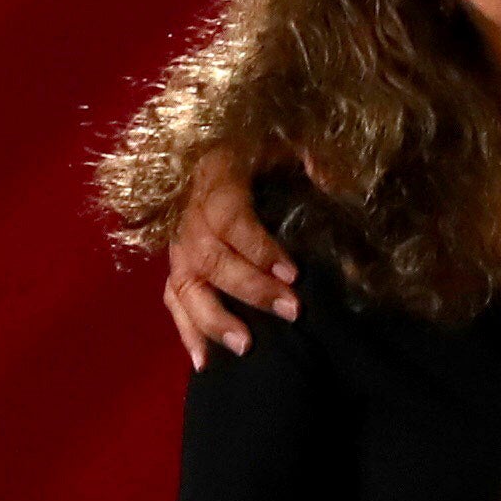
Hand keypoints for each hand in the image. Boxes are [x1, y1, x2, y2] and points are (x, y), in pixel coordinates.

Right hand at [163, 150, 296, 368]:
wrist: (221, 145)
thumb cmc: (260, 145)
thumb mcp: (286, 137)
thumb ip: (309, 153)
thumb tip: (328, 178)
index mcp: (214, 175)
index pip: (229, 216)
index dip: (258, 246)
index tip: (292, 272)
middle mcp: (188, 212)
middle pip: (209, 256)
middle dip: (250, 288)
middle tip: (291, 311)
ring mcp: (177, 242)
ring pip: (185, 284)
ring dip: (214, 319)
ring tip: (246, 346)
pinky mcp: (176, 264)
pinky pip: (173, 300)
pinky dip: (187, 332)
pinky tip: (206, 363)